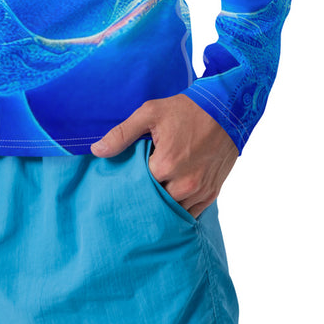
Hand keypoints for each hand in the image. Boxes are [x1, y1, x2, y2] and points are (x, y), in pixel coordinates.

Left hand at [89, 94, 237, 217]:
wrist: (226, 110)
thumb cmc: (186, 110)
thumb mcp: (150, 113)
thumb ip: (122, 134)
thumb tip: (97, 150)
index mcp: (165, 164)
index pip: (137, 185)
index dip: (130, 182)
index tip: (124, 178)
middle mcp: (184, 183)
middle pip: (155, 202)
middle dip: (145, 196)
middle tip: (135, 190)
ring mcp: (200, 190)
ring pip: (173, 211)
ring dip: (163, 205)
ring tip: (152, 195)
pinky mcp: (212, 193)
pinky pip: (192, 213)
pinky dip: (180, 210)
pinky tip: (170, 202)